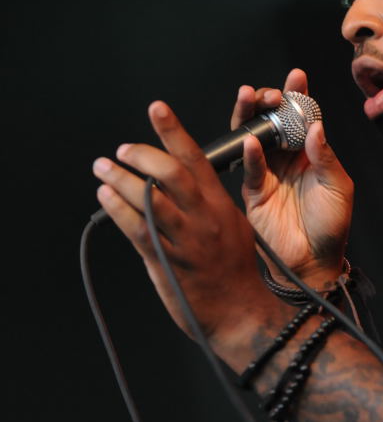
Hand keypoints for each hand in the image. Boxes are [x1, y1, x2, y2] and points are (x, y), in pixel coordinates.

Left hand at [92, 99, 277, 364]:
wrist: (241, 313)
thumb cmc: (236, 273)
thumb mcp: (233, 228)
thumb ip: (207, 205)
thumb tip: (176, 186)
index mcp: (220, 206)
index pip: (196, 159)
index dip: (174, 130)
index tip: (157, 108)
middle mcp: (204, 218)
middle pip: (170, 173)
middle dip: (141, 155)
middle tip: (122, 150)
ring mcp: (187, 240)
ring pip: (150, 199)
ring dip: (120, 179)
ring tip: (103, 169)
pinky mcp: (169, 262)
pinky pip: (139, 230)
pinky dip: (118, 210)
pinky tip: (106, 198)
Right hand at [233, 68, 353, 285]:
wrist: (314, 262)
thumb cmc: (332, 226)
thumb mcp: (338, 187)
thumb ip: (326, 156)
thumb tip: (316, 126)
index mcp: (311, 152)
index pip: (303, 116)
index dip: (298, 95)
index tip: (297, 75)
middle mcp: (287, 158)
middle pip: (272, 120)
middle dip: (268, 101)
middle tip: (269, 93)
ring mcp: (268, 172)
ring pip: (254, 136)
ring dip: (250, 116)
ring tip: (249, 97)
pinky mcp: (253, 191)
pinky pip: (248, 168)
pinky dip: (248, 153)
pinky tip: (251, 141)